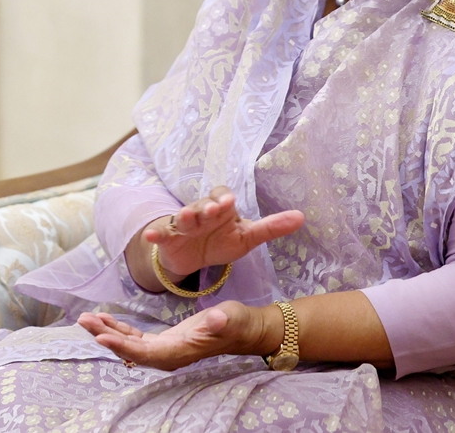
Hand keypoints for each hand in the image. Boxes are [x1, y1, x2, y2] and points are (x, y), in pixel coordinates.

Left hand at [78, 301, 276, 371]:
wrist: (244, 329)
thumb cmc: (238, 323)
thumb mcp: (230, 318)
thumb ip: (221, 322)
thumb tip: (215, 321)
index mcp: (180, 352)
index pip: (145, 353)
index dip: (122, 345)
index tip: (100, 336)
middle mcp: (168, 355)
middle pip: (130, 349)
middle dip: (105, 336)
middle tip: (83, 320)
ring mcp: (165, 349)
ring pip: (129, 344)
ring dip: (107, 331)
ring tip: (85, 318)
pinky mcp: (164, 341)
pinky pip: (135, 337)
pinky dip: (119, 328)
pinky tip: (104, 319)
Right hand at [141, 186, 304, 281]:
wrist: (192, 257)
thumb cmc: (220, 241)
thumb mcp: (247, 237)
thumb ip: (271, 227)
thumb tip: (302, 216)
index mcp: (222, 209)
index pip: (222, 197)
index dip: (224, 199)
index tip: (230, 203)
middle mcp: (201, 212)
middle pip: (203, 204)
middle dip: (207, 206)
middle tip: (213, 210)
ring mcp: (183, 224)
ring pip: (184, 216)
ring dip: (185, 215)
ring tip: (187, 216)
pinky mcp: (169, 237)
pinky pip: (162, 233)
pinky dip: (156, 233)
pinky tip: (152, 235)